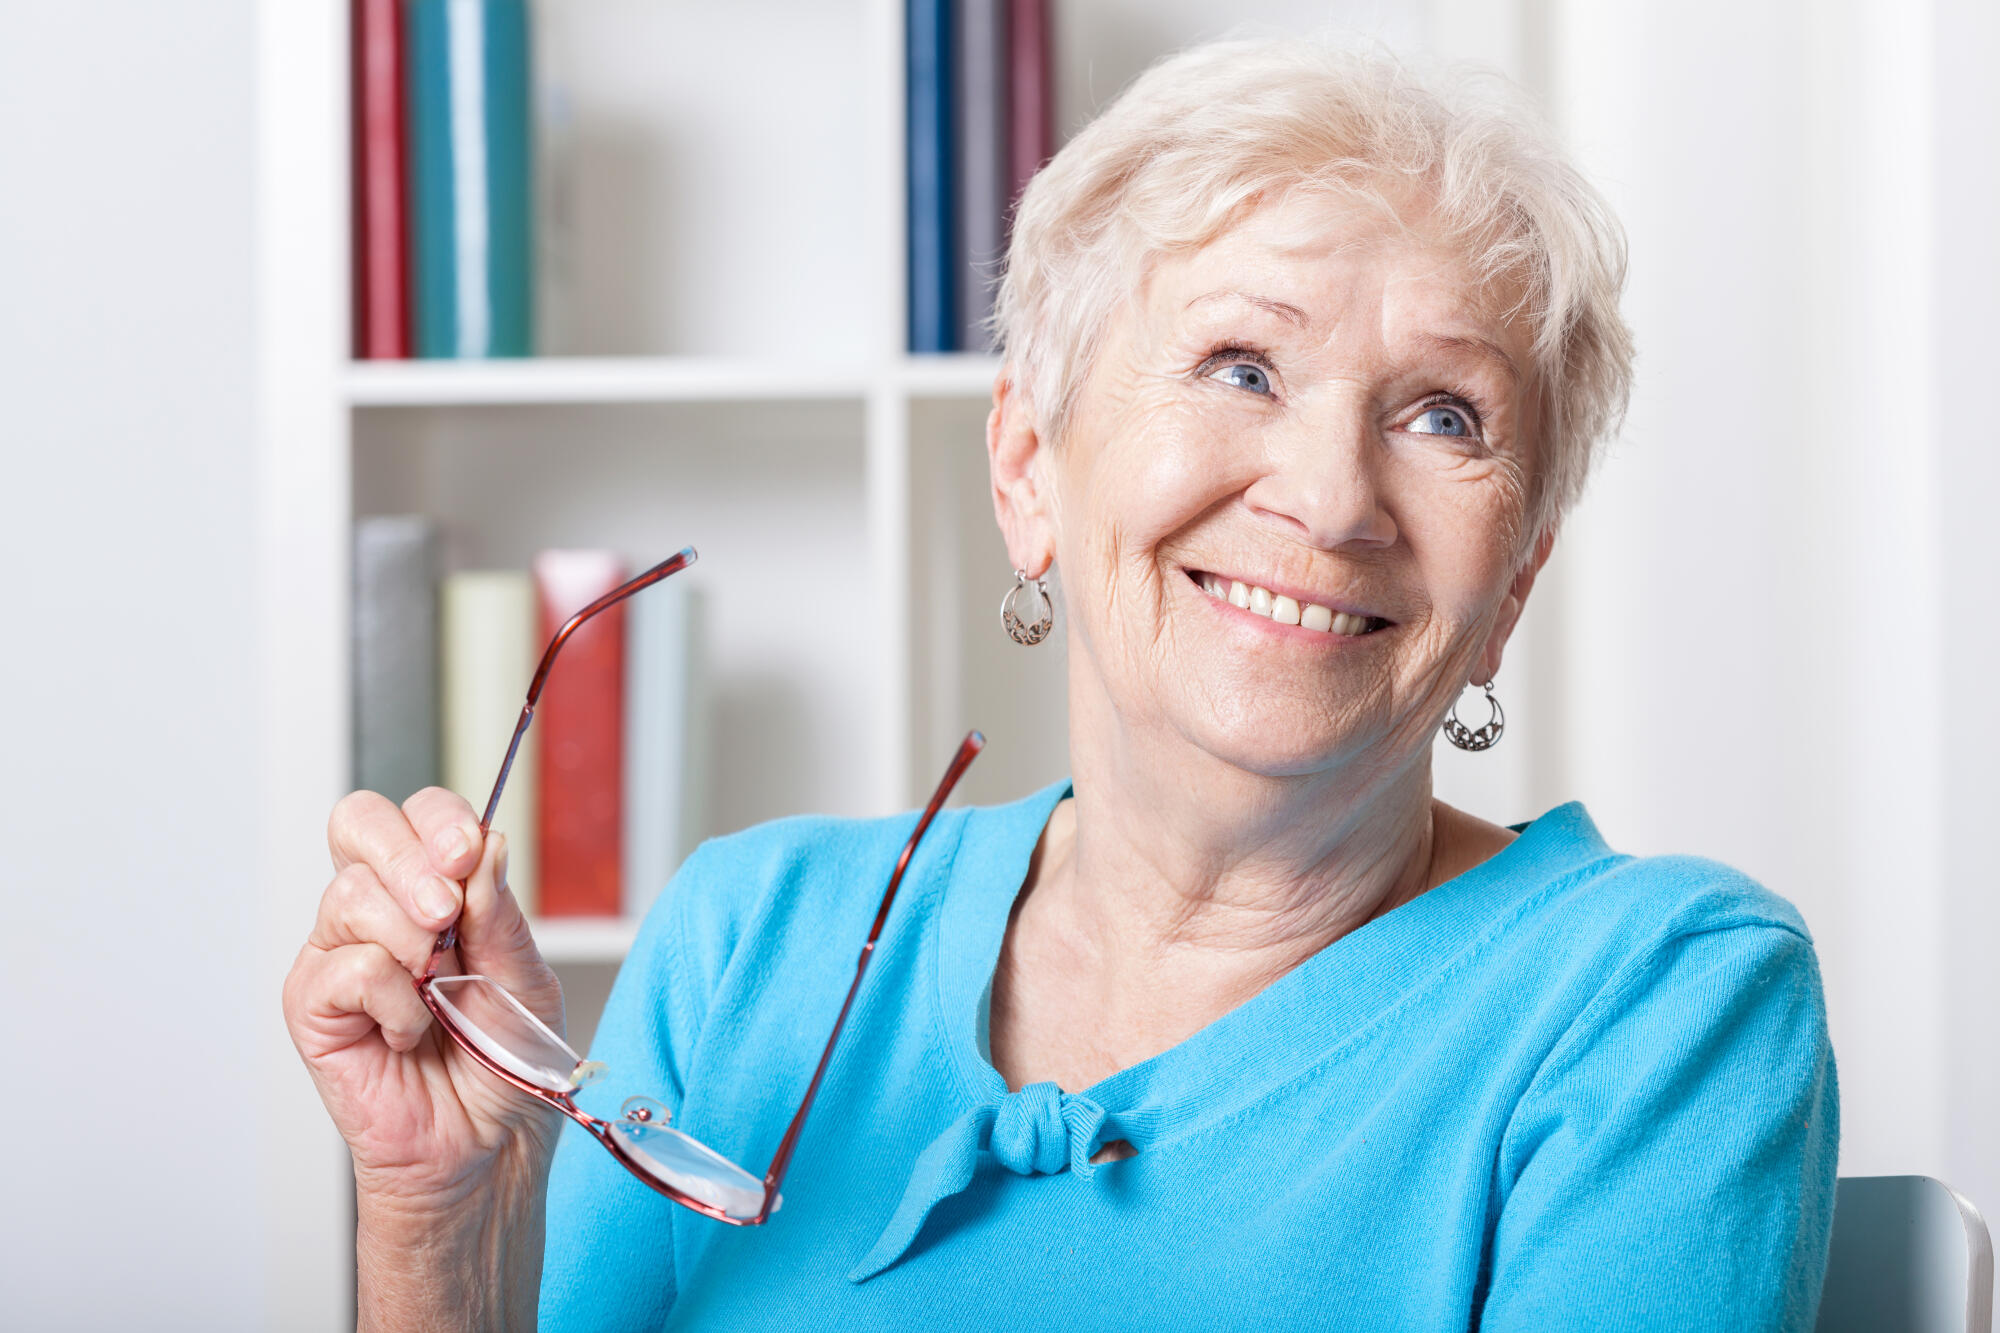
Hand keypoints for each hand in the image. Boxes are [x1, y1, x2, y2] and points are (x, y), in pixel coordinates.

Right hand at [283, 786, 566, 1216]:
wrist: (487, 1147)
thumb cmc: (505, 1064)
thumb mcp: (526, 979)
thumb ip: (500, 915)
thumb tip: (485, 846)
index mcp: (432, 889)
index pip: (417, 814)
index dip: (438, 820)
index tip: (468, 853)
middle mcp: (377, 910)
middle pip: (358, 823)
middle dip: (410, 857)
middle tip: (446, 912)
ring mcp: (338, 953)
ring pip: (353, 894)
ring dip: (413, 942)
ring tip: (440, 995)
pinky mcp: (312, 1006)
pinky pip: (346, 966)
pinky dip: (394, 999)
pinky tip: (411, 1034)